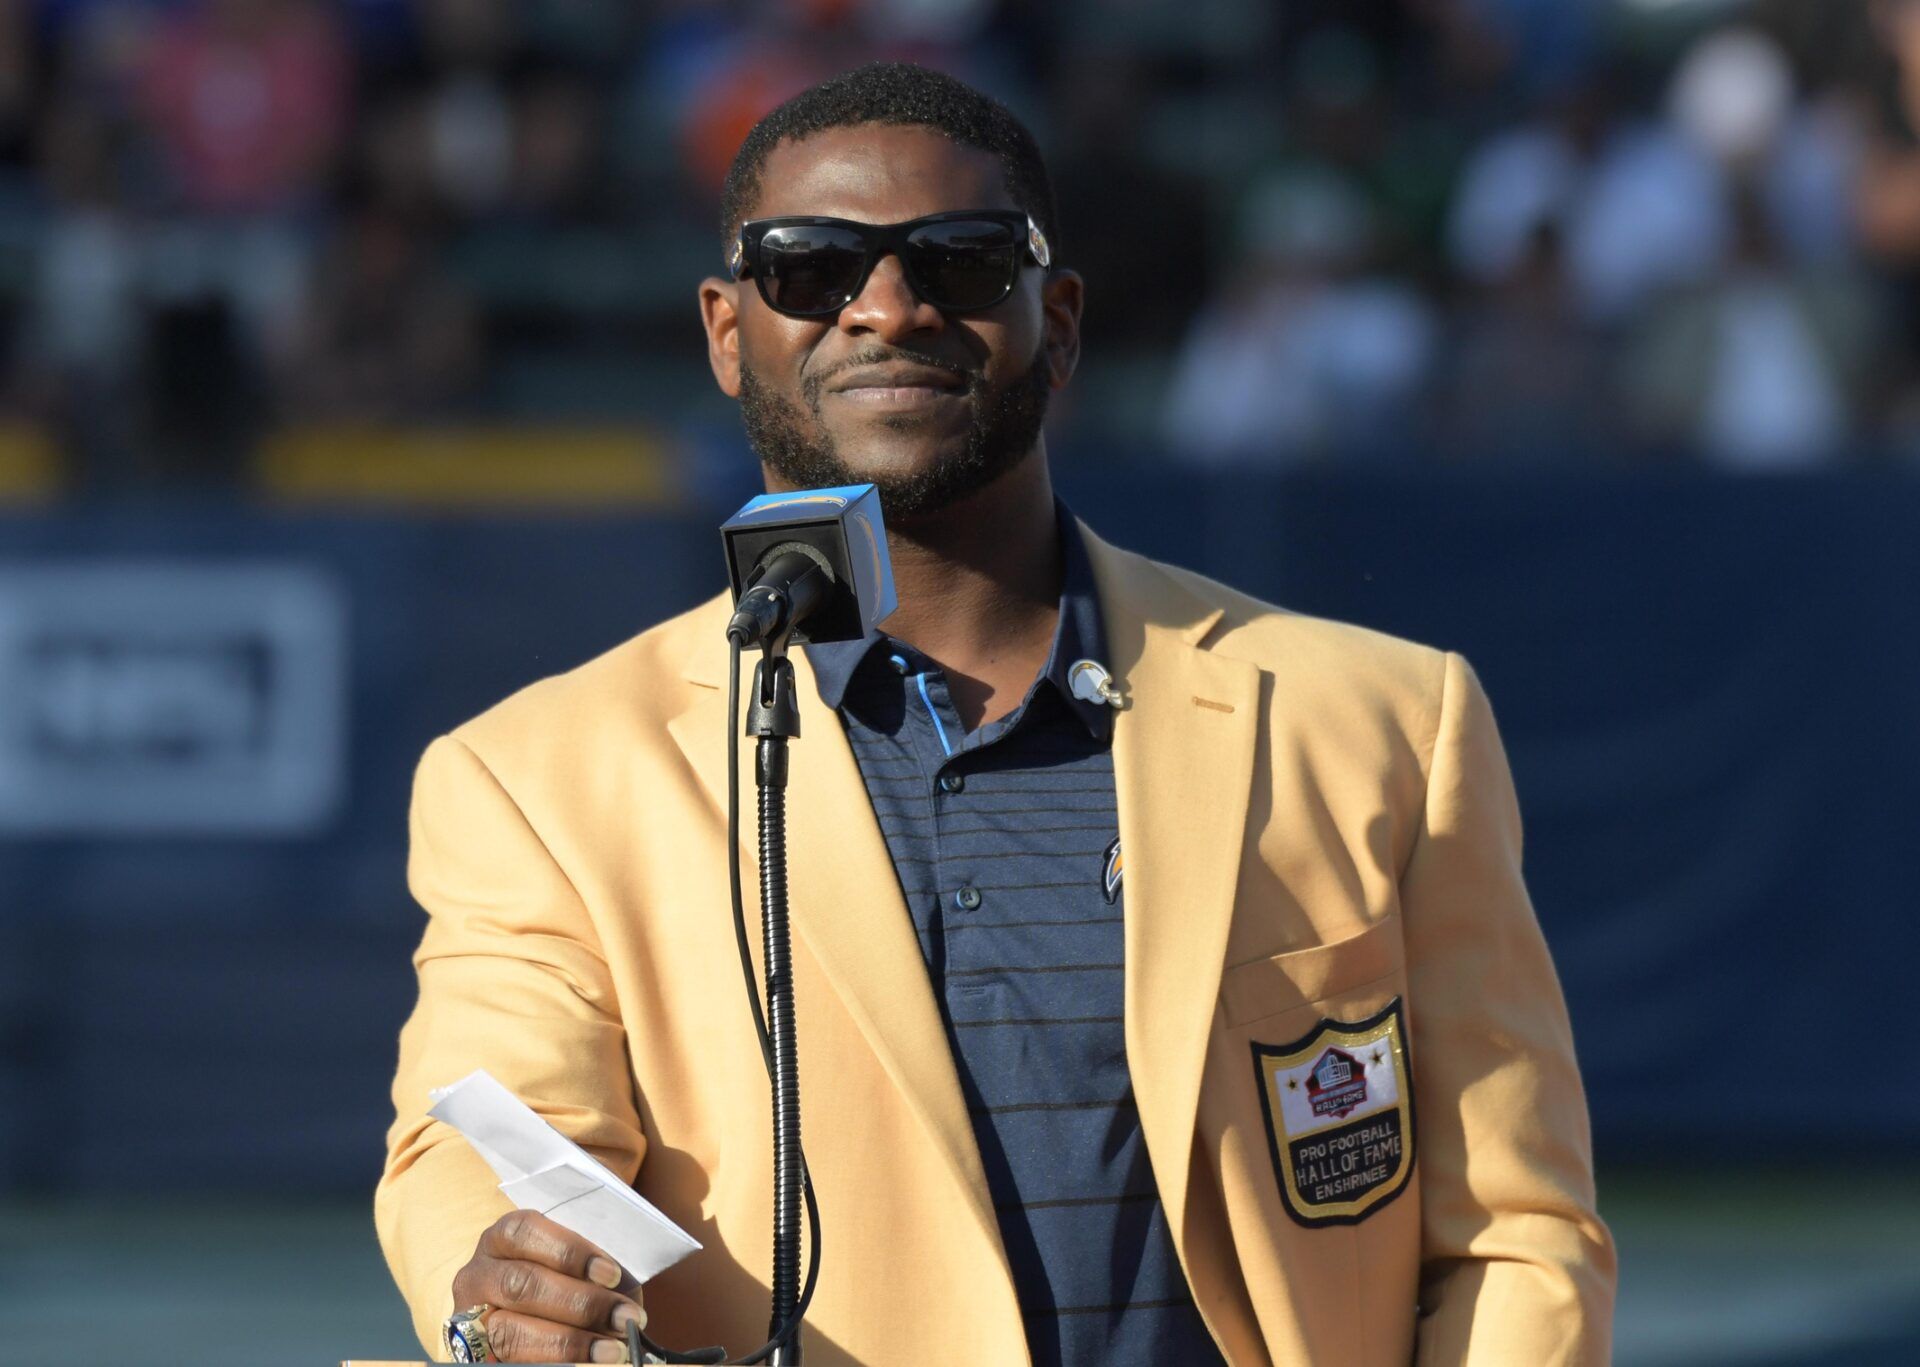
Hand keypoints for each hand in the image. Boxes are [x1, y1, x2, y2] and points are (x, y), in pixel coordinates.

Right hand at [451, 1209, 644, 1362]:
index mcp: (501, 1238)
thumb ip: (593, 1270)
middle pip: (520, 1284)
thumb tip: (622, 1294)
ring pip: (510, 1332)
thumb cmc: (566, 1281)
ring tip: (614, 1350)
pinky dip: (553, 1363)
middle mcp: (477, 1275)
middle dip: (580, 1304)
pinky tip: (586, 1364)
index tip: (612, 1274)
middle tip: (626, 1318)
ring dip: (569, 1342)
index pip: (524, 1232)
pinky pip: (510, 1362)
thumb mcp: (577, 1266)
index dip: (569, 1252)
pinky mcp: (475, 1356)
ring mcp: (468, 1320)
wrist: (536, 1318)